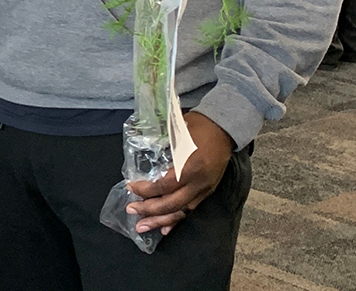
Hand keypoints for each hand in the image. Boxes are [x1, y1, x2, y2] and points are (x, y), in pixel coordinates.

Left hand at [126, 112, 233, 235]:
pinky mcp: (208, 191)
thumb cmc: (198, 126)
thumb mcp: (176, 132)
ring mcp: (205, 189)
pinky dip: (177, 220)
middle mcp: (198, 182)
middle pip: (171, 204)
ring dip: (160, 221)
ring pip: (181, 212)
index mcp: (190, 166)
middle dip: (149, 210)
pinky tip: (165, 229)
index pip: (164, 185)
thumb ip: (161, 147)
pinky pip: (191, 210)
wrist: (225, 128)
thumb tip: (141, 157)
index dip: (145, 190)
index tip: (130, 187)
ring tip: (143, 227)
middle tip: (131, 210)